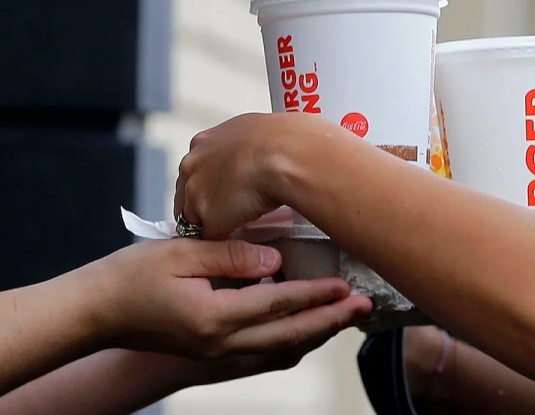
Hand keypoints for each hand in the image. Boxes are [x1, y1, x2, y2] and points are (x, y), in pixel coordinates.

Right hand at [89, 238, 371, 359]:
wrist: (98, 311)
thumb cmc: (133, 275)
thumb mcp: (181, 253)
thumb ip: (232, 256)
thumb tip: (276, 260)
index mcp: (214, 317)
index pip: (278, 306)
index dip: (315, 296)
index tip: (346, 287)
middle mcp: (220, 343)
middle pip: (289, 336)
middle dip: (330, 322)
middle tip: (363, 308)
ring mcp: (217, 352)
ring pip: (279, 350)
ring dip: (315, 333)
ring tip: (344, 317)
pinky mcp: (212, 352)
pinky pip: (262, 354)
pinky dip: (290, 342)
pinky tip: (305, 330)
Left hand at [173, 113, 331, 238]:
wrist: (285, 154)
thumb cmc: (281, 140)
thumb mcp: (255, 132)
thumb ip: (244, 146)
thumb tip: (256, 155)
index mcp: (202, 142)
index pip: (195, 171)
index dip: (209, 186)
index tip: (223, 194)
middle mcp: (192, 166)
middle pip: (188, 195)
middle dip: (206, 205)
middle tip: (230, 212)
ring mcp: (196, 193)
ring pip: (195, 218)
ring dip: (214, 224)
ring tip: (237, 226)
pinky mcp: (209, 219)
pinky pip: (211, 238)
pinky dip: (224, 240)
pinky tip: (241, 237)